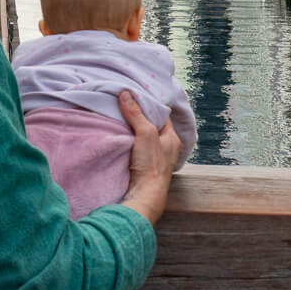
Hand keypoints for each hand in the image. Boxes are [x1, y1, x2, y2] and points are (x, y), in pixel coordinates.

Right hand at [118, 91, 181, 227]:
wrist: (144, 195)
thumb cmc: (151, 164)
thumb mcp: (145, 133)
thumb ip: (136, 113)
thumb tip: (126, 94)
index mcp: (172, 138)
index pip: (161, 115)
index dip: (149, 105)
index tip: (135, 96)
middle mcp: (165, 148)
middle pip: (150, 126)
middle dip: (138, 117)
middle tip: (124, 105)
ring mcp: (154, 158)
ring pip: (142, 137)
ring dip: (131, 130)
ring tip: (118, 117)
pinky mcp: (142, 167)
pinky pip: (135, 148)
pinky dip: (127, 142)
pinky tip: (118, 136)